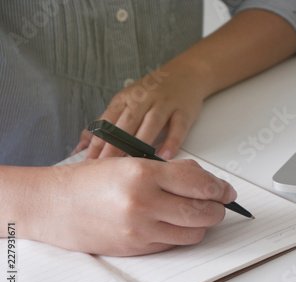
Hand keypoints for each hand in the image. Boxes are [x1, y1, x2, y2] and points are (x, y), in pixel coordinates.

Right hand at [24, 158, 235, 255]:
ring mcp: (139, 230)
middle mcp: (143, 203)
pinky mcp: (135, 248)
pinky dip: (180, 234)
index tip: (227, 190)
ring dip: (201, 224)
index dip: (220, 188)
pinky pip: (172, 244)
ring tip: (197, 213)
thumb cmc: (89, 180)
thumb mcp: (131, 161)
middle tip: (219, 203)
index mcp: (143, 174)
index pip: (199, 184)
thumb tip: (203, 179)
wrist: (53, 205)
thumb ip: (170, 170)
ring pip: (192, 233)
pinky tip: (174, 223)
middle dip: (218, 208)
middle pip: (202, 212)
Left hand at [73, 60, 207, 159]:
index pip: (107, 122)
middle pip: (127, 124)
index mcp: (126, 98)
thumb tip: (81, 146)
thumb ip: (106, 123)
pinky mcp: (183, 111)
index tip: (89, 161)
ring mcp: (164, 104)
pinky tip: (165, 156)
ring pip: (151, 123)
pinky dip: (171, 142)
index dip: (97, 142)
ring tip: (133, 163)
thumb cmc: (154, 92)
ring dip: (141, 143)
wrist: (187, 72)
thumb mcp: (127, 101)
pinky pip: (177, 127)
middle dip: (115, 146)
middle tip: (107, 166)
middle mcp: (144, 99)